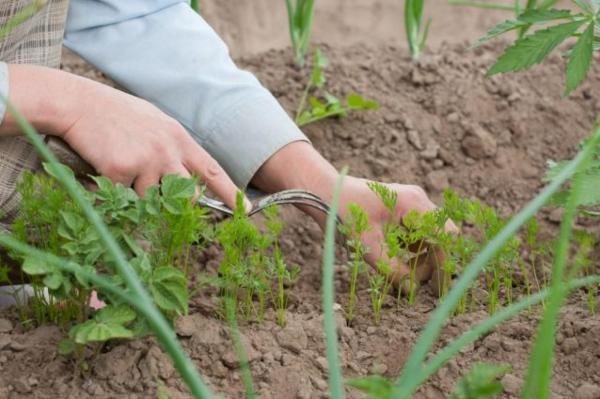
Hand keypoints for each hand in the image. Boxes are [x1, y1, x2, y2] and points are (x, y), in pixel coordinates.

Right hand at [1, 65, 246, 208]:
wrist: (79, 103)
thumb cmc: (116, 114)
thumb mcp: (155, 123)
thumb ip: (172, 147)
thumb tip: (185, 176)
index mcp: (179, 139)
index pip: (213, 171)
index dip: (230, 193)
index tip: (245, 211)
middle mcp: (168, 151)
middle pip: (186, 196)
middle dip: (177, 204)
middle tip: (158, 192)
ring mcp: (147, 161)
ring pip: (150, 200)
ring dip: (136, 192)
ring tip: (119, 163)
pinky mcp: (123, 170)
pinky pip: (123, 196)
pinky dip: (113, 188)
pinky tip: (103, 164)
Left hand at [252, 141, 457, 291]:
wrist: (324, 191)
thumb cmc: (344, 212)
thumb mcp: (367, 244)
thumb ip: (391, 268)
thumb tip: (411, 290)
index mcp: (413, 204)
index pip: (444, 236)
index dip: (443, 263)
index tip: (438, 288)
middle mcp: (416, 200)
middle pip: (440, 236)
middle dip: (433, 262)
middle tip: (420, 286)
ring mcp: (409, 204)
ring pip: (428, 236)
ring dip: (421, 257)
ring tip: (405, 277)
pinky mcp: (400, 210)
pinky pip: (415, 233)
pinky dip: (410, 250)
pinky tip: (397, 264)